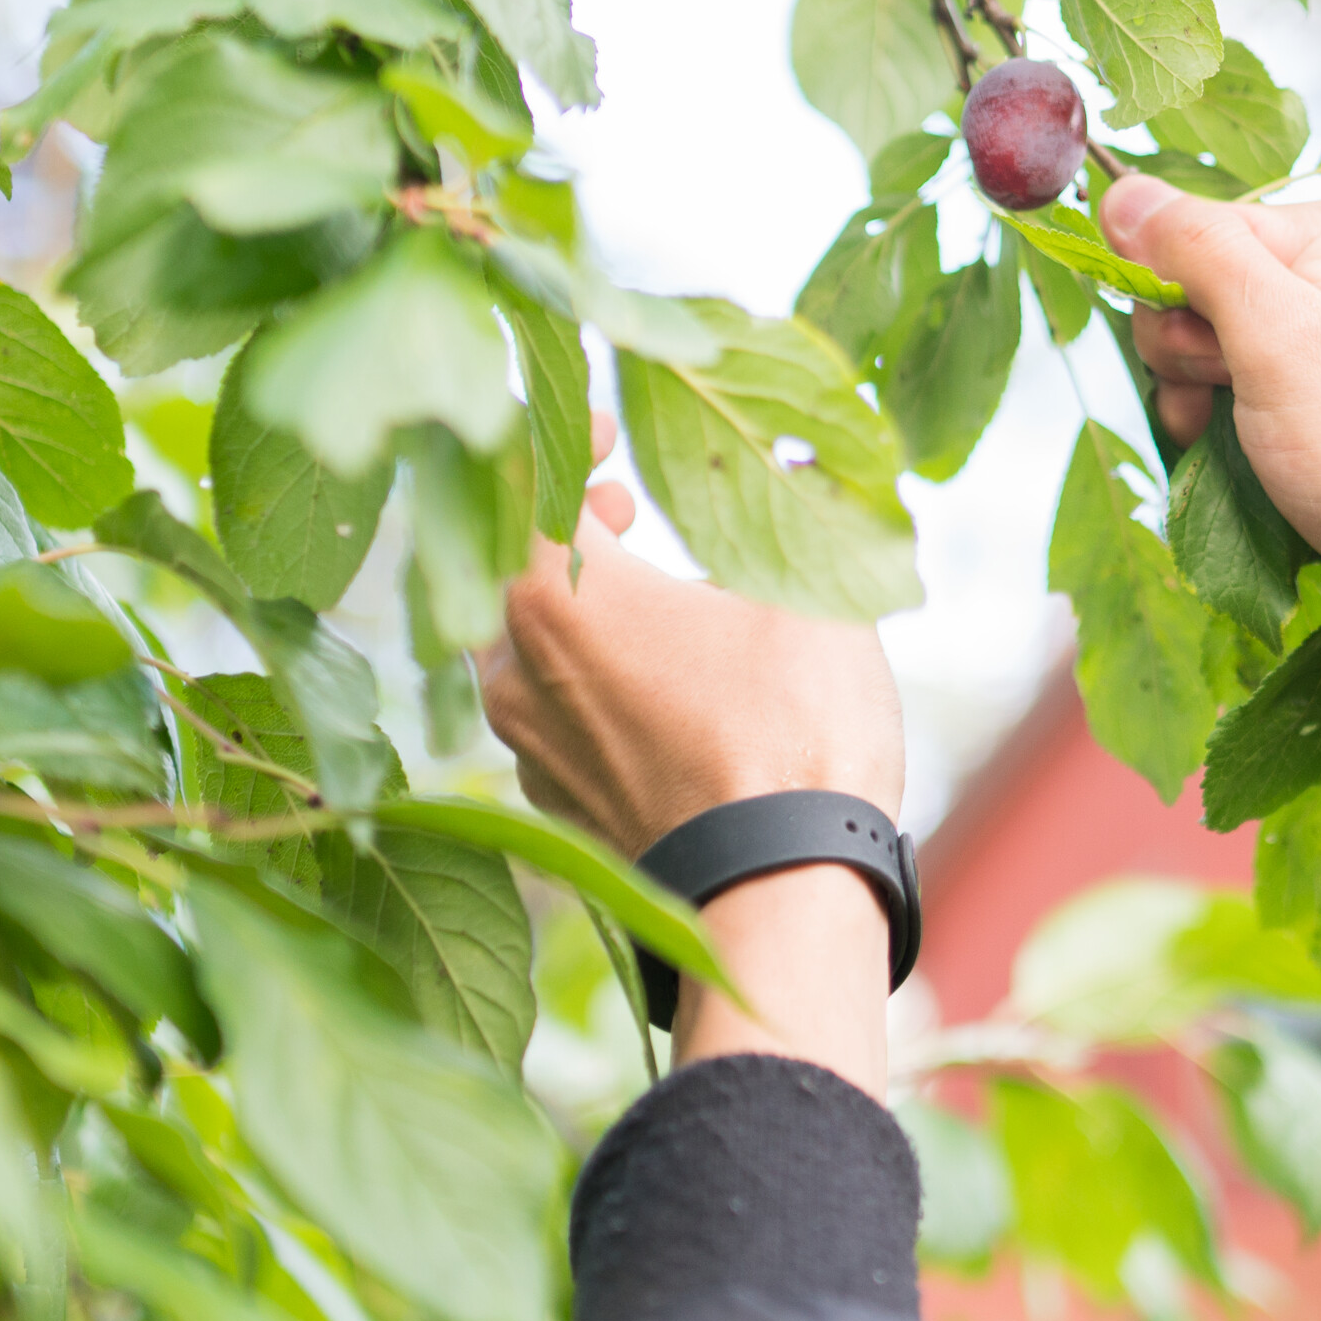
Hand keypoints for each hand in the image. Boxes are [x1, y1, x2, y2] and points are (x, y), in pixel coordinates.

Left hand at [484, 458, 905, 1088]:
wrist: (782, 890)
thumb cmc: (795, 728)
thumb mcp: (812, 594)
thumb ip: (790, 513)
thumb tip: (805, 458)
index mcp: (549, 594)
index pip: (520, 476)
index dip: (565, 435)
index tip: (615, 429)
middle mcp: (510, 668)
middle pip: (508, 563)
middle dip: (563, 525)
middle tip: (629, 513)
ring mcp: (526, 744)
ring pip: (523, 644)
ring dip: (577, 607)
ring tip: (647, 599)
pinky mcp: (554, 802)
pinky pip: (552, 713)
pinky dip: (588, 680)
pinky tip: (655, 683)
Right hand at [1103, 173, 1320, 806]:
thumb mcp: (1282, 336)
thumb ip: (1197, 251)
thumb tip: (1121, 190)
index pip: (1193, 227)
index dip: (1172, 296)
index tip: (1204, 357)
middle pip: (1196, 291)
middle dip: (1185, 358)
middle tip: (1230, 408)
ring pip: (1212, 359)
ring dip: (1201, 409)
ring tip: (1247, 454)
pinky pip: (1245, 410)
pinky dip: (1230, 444)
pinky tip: (1253, 476)